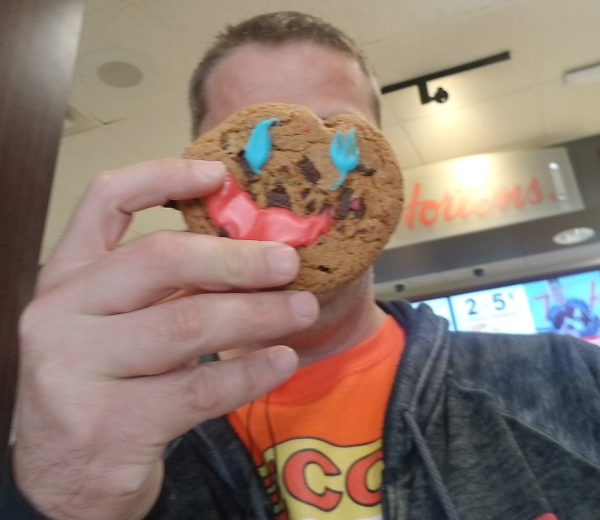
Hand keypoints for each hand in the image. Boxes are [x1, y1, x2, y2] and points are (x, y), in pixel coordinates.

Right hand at [13, 159, 318, 519]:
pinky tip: (281, 360)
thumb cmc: (103, 383)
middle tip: (289, 263)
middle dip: (237, 258)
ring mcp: (77, 370)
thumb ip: (162, 286)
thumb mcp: (115, 322)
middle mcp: (61, 314)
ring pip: (188, 322)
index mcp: (66, 277)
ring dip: (258, 313)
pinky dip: (249, 371)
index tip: (221, 175)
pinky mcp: (109, 424)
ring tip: (301, 309)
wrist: (64, 475)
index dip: (165, 176)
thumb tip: (249, 249)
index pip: (105, 201)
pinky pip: (199, 387)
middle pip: (161, 260)